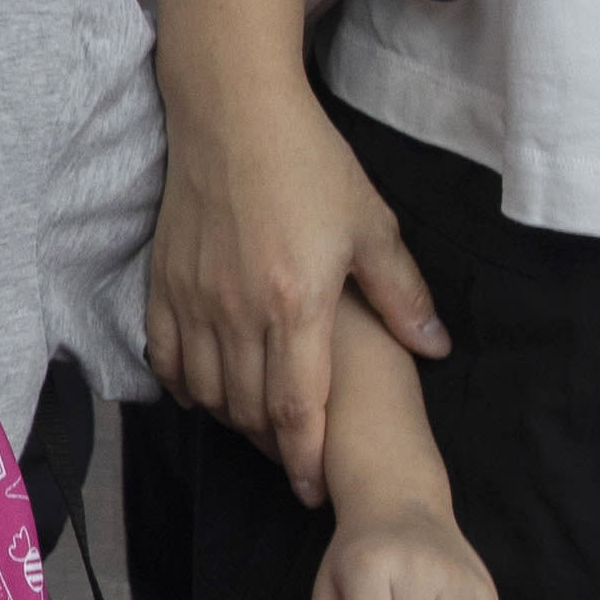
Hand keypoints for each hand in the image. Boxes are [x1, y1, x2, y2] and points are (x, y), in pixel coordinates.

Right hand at [147, 85, 438, 503]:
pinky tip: (207, 390)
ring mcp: (194, 299)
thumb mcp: (371, 225)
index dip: (304, 459)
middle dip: (273, 447)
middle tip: (295, 457)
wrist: (234, 112)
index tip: (314, 488)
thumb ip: (402, 295)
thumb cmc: (309, 162)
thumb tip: (436, 348)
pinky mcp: (163, 283)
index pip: (296, 409)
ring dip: (232, 419)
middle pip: (248, 411)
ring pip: (207, 392)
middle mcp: (238, 311)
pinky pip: (167, 359)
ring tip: (257, 425)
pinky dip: (186, 386)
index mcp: (295, 303)